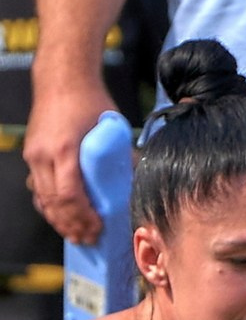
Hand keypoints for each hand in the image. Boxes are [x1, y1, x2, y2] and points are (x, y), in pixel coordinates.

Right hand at [25, 72, 115, 243]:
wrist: (62, 80)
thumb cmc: (92, 103)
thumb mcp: (112, 129)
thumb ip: (122, 158)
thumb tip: (139, 182)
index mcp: (65, 150)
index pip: (69, 195)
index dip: (82, 217)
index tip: (97, 229)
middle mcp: (44, 155)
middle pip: (54, 202)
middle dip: (71, 224)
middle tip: (89, 240)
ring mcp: (34, 155)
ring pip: (42, 197)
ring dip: (58, 219)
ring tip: (76, 235)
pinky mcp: (31, 154)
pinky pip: (37, 187)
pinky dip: (48, 205)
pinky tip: (60, 217)